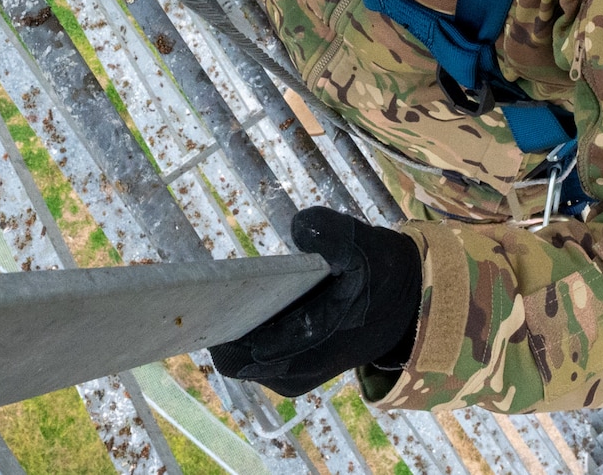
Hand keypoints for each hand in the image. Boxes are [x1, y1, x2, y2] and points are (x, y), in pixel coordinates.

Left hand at [210, 207, 421, 396]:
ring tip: (210, 292)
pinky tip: (233, 300)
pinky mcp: (291, 370)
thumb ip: (334, 233)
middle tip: (196, 288)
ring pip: (240, 360)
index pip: (244, 350)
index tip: (196, 295)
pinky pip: (252, 357)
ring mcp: (293, 375)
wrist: (406, 308)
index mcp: (314, 343)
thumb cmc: (381, 275)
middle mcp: (298, 370)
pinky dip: (242, 332)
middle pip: (234, 358)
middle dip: (215, 325)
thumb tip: (298, 227)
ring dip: (227, 329)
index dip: (216, 325)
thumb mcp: (367, 245)